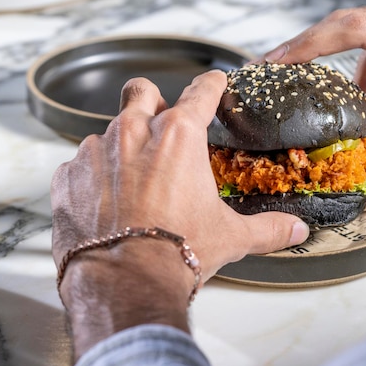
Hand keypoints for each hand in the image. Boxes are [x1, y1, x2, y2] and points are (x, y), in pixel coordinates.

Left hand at [51, 72, 308, 357]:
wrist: (123, 284)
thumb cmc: (177, 252)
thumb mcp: (231, 237)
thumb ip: (268, 228)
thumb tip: (297, 229)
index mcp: (179, 136)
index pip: (200, 92)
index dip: (210, 84)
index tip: (212, 81)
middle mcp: (134, 132)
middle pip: (141, 91)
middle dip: (151, 99)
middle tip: (159, 122)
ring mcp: (96, 151)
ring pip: (109, 128)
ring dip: (122, 144)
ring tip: (132, 178)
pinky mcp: (68, 176)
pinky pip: (81, 162)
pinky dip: (94, 174)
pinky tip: (104, 200)